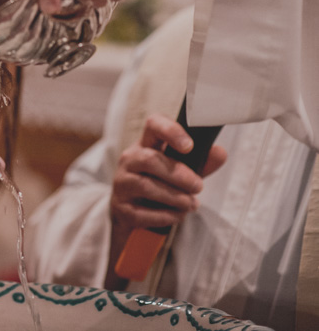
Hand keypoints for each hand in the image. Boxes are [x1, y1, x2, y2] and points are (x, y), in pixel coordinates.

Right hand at [110, 114, 226, 233]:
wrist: (132, 213)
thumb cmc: (159, 186)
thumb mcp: (181, 172)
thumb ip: (201, 163)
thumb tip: (219, 153)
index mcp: (146, 145)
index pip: (153, 125)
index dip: (171, 131)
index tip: (189, 146)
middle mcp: (130, 160)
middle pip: (150, 160)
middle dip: (179, 175)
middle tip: (198, 186)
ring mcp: (122, 183)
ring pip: (146, 186)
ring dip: (175, 197)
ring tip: (190, 204)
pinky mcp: (121, 208)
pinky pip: (142, 212)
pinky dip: (165, 215)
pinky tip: (176, 215)